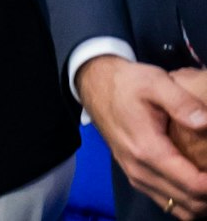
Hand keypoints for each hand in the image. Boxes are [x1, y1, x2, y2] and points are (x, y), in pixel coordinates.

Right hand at [78, 56, 206, 217]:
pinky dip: (185, 202)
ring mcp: (135, 175)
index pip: (193, 185)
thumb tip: (206, 123)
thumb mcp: (155, 82)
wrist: (94, 84)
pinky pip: (165, 202)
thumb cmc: (127, 83)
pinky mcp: (134, 175)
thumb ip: (181, 102)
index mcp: (148, 150)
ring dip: (200, 202)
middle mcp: (140, 170)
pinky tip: (196, 185)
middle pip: (188, 202)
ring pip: (177, 208)